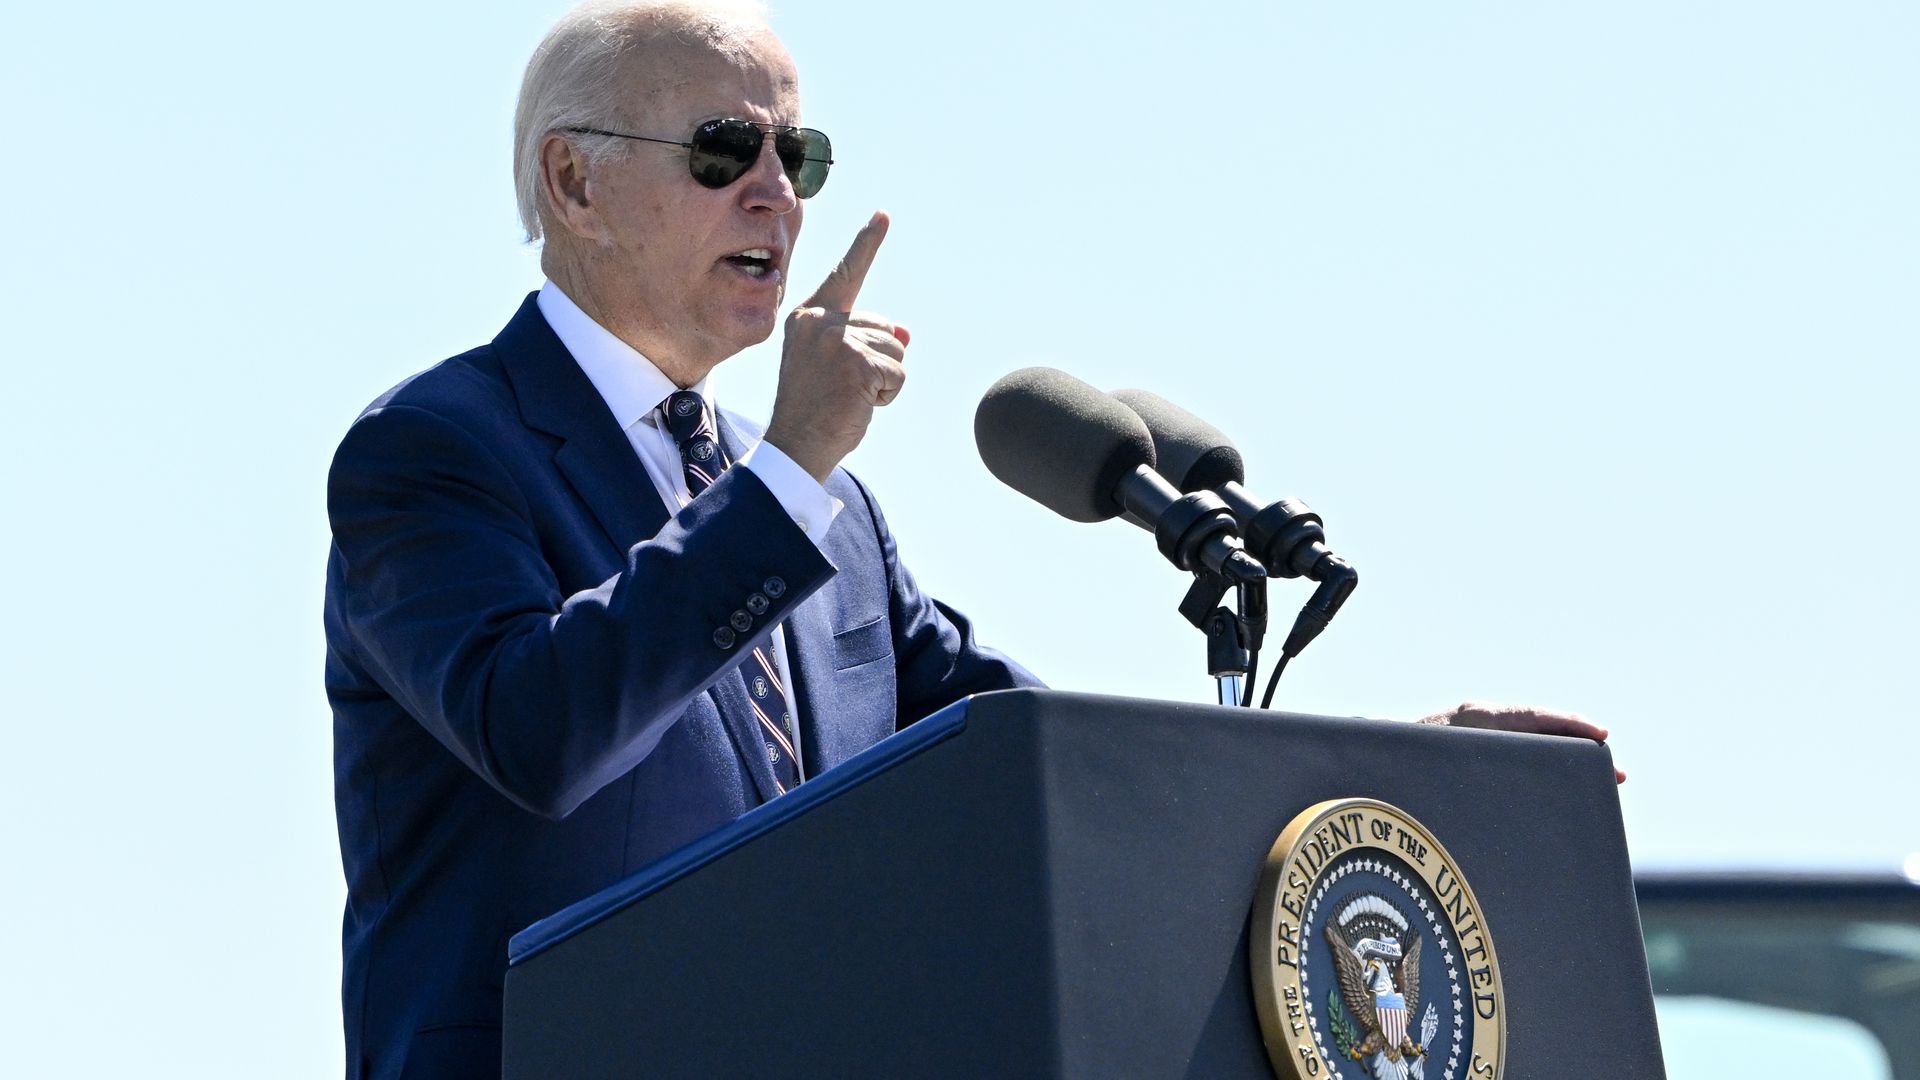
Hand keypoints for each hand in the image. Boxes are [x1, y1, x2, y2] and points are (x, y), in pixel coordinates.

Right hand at [763, 211, 912, 481]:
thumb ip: (864, 342)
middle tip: (843, 389)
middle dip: (878, 361)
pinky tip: (857, 404)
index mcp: (808, 316)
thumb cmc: (814, 408)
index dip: (867, 244)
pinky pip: (897, 374)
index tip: (884, 215)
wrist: (795, 444)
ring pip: (896, 351)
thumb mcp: (836, 366)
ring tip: (848, 396)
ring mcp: (837, 339)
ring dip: (883, 380)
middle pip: (885, 328)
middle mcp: (820, 321)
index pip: (846, 275)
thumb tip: (905, 332)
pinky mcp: (856, 361)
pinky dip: (886, 395)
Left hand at [1417, 701, 1625, 783]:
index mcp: (1474, 718)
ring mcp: (1480, 732)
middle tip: (1618, 775)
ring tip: (1602, 784)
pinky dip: (1544, 762)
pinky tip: (1564, 785)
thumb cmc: (1397, 759)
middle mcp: (1481, 721)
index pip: (1532, 717)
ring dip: (1565, 758)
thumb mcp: (1430, 757)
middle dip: (1581, 747)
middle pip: (1543, 730)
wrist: (1370, 753)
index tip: (1602, 735)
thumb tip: (1503, 755)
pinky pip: (1519, 750)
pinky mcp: (1477, 746)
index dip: (1569, 724)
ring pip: (1534, 741)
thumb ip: (1464, 756)